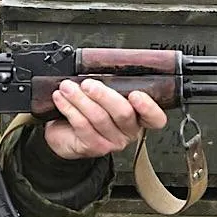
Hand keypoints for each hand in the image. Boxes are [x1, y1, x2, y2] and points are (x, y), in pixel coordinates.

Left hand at [43, 78, 167, 159]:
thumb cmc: (88, 111)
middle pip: (123, 114)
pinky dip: (70, 108)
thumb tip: (100, 69)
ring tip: (68, 87)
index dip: (149, 107)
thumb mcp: (103, 96)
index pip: (155, 118)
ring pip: (99, 118)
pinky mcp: (93, 147)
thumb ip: (110, 86)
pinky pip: (82, 125)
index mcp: (138, 117)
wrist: (65, 134)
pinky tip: (61, 99)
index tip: (136, 94)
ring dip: (80, 99)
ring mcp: (112, 142)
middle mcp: (129, 131)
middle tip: (88, 84)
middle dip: (104, 95)